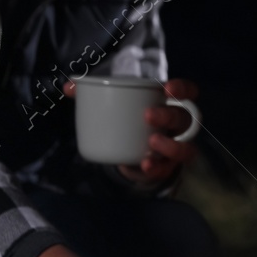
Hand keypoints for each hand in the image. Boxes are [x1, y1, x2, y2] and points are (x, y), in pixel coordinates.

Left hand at [65, 78, 199, 181]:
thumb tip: (69, 87)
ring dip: (170, 145)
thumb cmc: (127, 121)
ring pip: (185, 148)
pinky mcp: (166, 168)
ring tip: (151, 142)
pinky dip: (157, 167)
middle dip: (168, 116)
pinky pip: (168, 168)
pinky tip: (145, 164)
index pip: (188, 93)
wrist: (130, 153)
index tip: (168, 89)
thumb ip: (92, 93)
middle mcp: (177, 127)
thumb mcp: (114, 105)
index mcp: (167, 105)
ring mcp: (174, 149)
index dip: (183, 89)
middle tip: (147, 115)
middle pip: (184, 119)